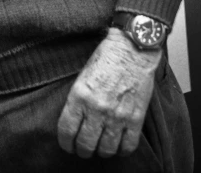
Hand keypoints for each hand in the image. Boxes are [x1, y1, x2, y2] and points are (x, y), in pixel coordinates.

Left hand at [57, 28, 160, 158]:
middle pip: (85, 144)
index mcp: (80, 95)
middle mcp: (96, 108)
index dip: (65, 143)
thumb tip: (74, 120)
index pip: (67, 130)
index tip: (67, 145)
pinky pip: (128, 146)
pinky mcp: (135, 118)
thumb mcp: (82, 75)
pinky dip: (122, 150)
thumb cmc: (106, 57)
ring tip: (100, 148)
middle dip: (82, 150)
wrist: (132, 48)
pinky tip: (118, 146)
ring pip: (106, 149)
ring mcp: (117, 115)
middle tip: (83, 149)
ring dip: (101, 152)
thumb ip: (78, 99)